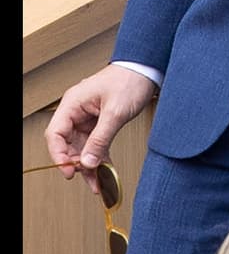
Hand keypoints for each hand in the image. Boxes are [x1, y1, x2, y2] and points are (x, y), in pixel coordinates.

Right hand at [45, 66, 157, 189]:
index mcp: (73, 104)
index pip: (55, 134)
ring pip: (82, 147)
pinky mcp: (99, 123)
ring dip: (89, 165)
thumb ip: (100, 138)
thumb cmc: (129, 81)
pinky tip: (104, 172)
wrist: (147, 70)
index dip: (59, 155)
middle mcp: (77, 111)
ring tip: (98, 183)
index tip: (69, 170)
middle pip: (67, 144)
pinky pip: (94, 145)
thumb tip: (88, 161)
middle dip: (77, 163)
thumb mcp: (115, 113)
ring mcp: (87, 118)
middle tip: (89, 177)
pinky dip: (99, 158)